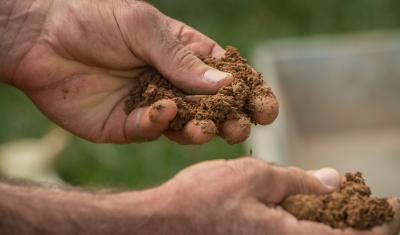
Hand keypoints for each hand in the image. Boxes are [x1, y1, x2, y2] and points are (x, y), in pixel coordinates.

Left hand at [2, 0, 277, 143]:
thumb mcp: (144, 28)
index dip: (249, 92)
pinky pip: (151, 129)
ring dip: (201, 129)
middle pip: (212, 108)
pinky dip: (159, 123)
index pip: (225, 77)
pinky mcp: (128, 125)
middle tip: (242, 127)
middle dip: (232, 119)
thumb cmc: (93, 20)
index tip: (268, 107)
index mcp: (183, 55)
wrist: (40, 39)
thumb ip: (183, 59)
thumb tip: (225, 84)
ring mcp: (152, 105)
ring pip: (187, 125)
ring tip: (207, 128)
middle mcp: (172, 83)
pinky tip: (162, 111)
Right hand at [142, 157, 399, 234]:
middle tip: (369, 203)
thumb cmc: (203, 198)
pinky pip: (292, 234)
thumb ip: (297, 180)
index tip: (392, 206)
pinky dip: (308, 220)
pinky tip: (305, 203)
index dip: (378, 222)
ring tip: (339, 199)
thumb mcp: (254, 176)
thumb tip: (334, 180)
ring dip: (332, 220)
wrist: (162, 223)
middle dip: (356, 220)